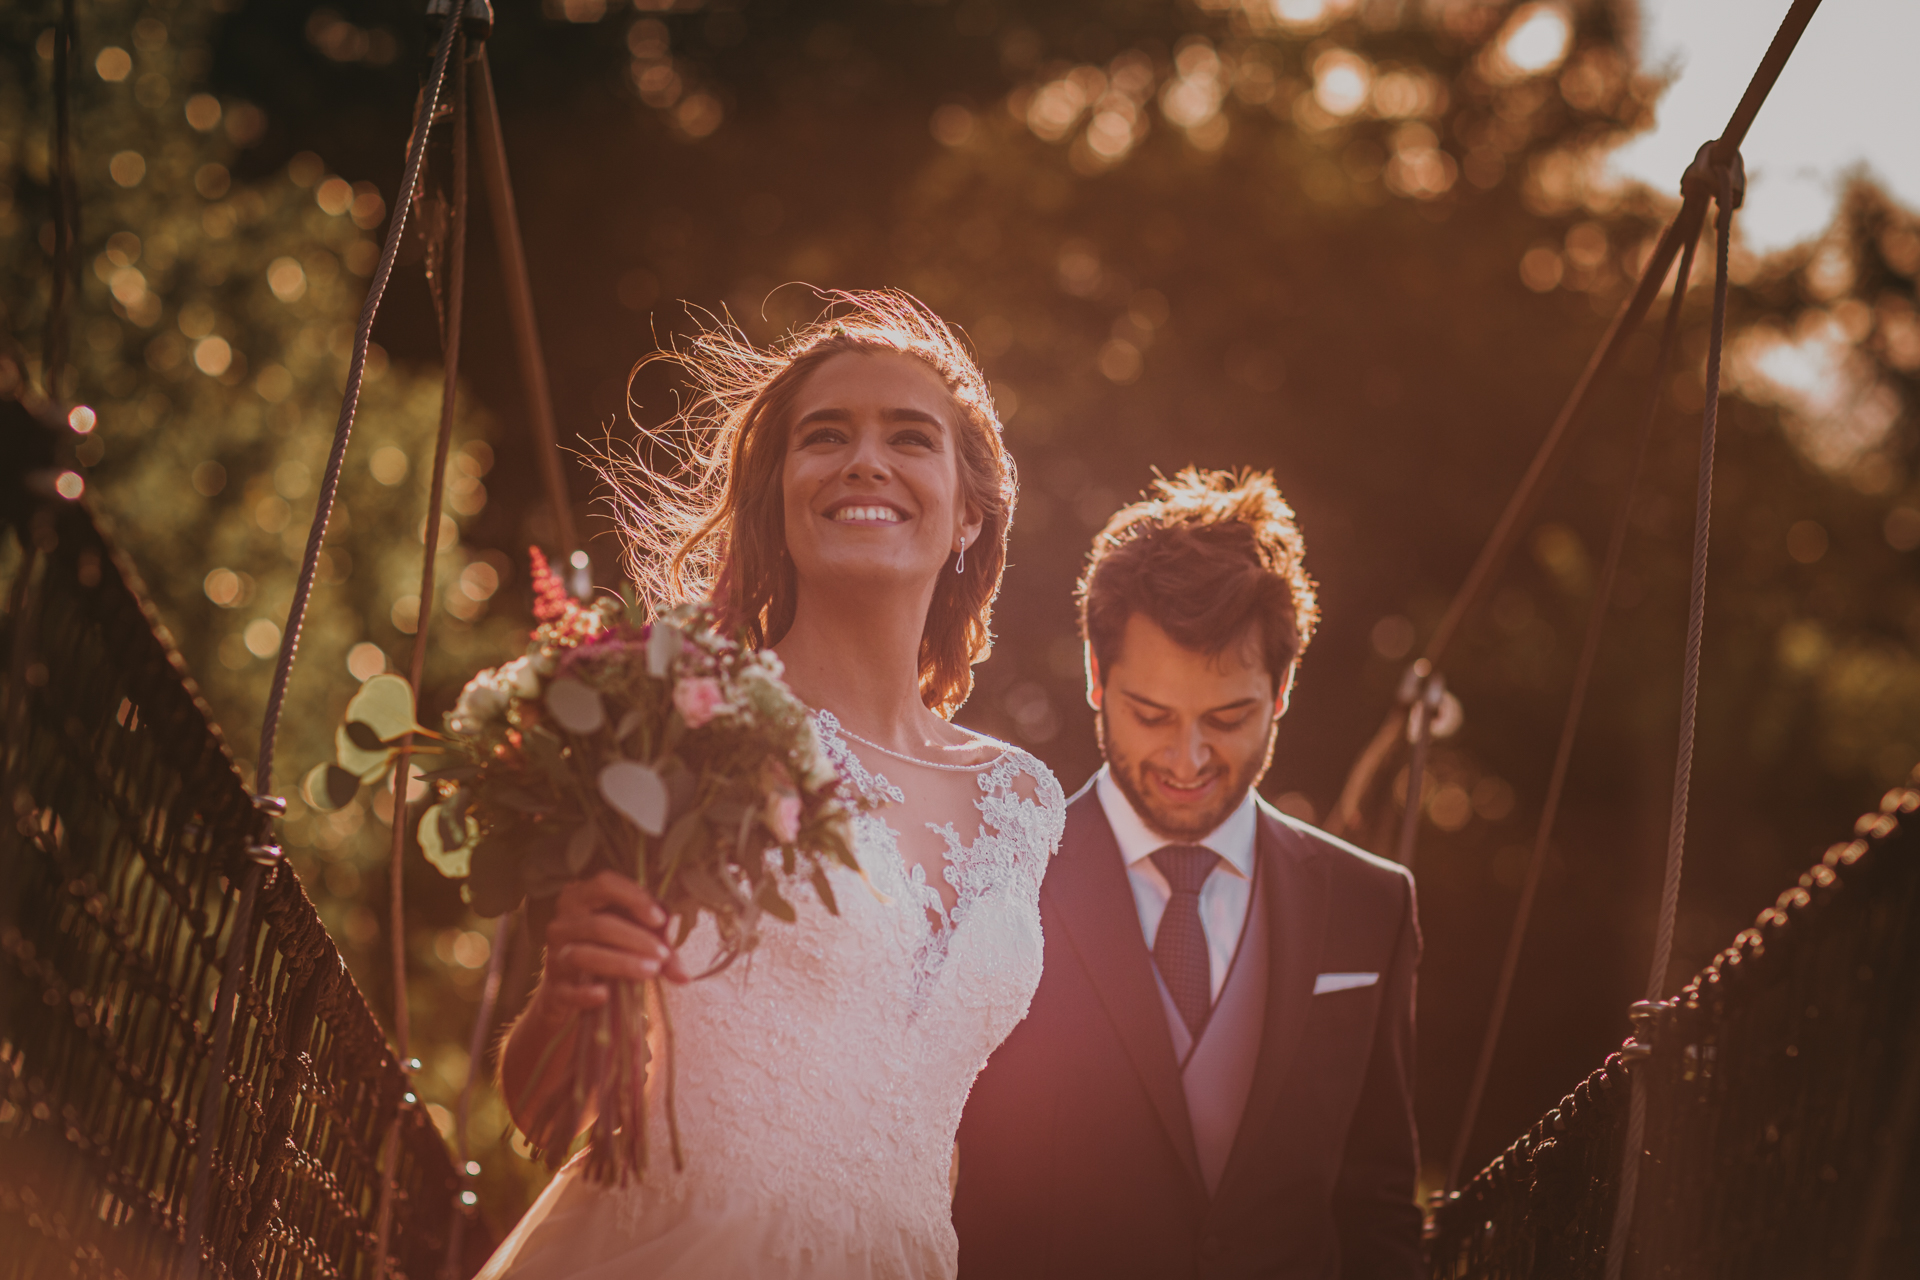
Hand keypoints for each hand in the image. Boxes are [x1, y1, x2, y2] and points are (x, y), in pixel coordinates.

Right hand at [535, 872, 687, 1015]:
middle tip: (663, 954)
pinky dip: (585, 993)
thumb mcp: (633, 942)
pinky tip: (605, 994)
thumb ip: (661, 952)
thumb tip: (685, 977)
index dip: (634, 898)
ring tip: (651, 971)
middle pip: (598, 925)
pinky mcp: (554, 988)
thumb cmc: (609, 952)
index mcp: (581, 898)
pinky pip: (567, 990)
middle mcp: (562, 924)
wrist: (571, 990)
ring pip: (583, 955)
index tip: (660, 919)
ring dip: (621, 963)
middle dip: (636, 939)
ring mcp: (554, 956)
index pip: (604, 883)